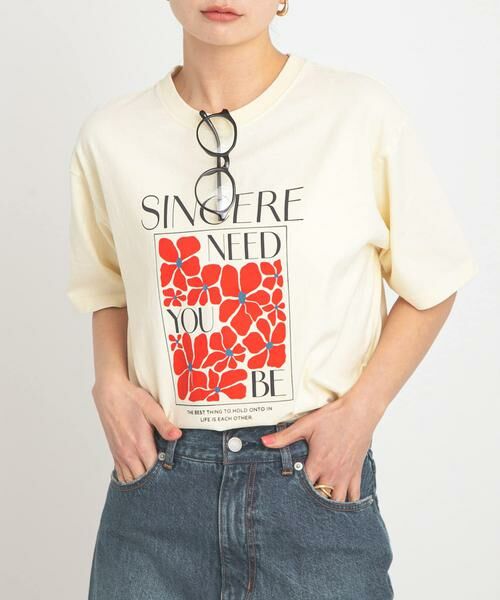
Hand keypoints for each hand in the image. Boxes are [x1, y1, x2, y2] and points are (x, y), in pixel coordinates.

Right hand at [92, 377, 181, 483]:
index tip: (174, 476)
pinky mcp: (114, 452)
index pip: (154, 471)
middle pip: (142, 479)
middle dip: (154, 483)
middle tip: (167, 482)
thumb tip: (178, 436)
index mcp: (140, 444)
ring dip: (141, 482)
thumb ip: (164, 425)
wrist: (109, 393)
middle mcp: (128, 453)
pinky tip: (138, 477)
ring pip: (130, 479)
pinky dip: (130, 479)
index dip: (164, 475)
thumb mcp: (151, 408)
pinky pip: (121, 474)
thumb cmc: (132, 398)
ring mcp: (120, 454)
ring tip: (154, 483)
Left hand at [260, 393, 384, 500]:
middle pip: (320, 498)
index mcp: (318, 463)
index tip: (287, 493)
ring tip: (319, 506)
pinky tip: (342, 505)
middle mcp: (332, 473)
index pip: (303, 487)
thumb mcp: (306, 425)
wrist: (360, 412)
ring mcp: (346, 475)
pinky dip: (348, 502)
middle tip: (300, 504)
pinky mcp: (357, 472)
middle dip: (310, 502)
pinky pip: (355, 495)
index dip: (294, 492)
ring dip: (328, 504)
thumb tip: (264, 442)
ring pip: (338, 501)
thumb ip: (285, 436)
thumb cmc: (335, 417)